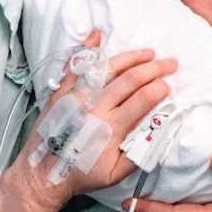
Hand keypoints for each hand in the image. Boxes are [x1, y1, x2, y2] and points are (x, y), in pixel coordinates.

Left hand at [14, 32, 175, 205]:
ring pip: (107, 67)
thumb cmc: (80, 175)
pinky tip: (98, 36)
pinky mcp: (60, 92)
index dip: (160, 88)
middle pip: (131, 78)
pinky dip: (86, 49)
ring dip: (131, 57)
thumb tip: (160, 131)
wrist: (41, 175)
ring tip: (148, 53)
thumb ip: (140, 153)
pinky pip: (75, 66)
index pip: (143, 99)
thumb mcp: (116, 174)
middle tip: (171, 63)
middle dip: (155, 68)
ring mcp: (75, 96)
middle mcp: (94, 107)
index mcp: (111, 128)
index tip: (169, 86)